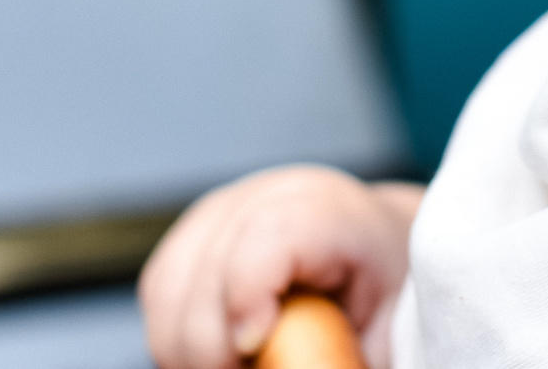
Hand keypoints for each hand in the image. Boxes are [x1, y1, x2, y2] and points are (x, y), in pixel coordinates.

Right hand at [139, 166, 423, 367]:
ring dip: (187, 346)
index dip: (247, 293)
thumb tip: (318, 365)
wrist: (378, 249)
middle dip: (212, 346)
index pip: (268, 235)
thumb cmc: (388, 292)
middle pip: (203, 274)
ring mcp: (221, 209)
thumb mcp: (385, 327)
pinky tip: (218, 349)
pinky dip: (175, 333)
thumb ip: (342, 354)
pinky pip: (159, 292)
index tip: (251, 346)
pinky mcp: (192, 234)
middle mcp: (266, 195)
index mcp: (327, 210)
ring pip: (167, 288)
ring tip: (237, 364)